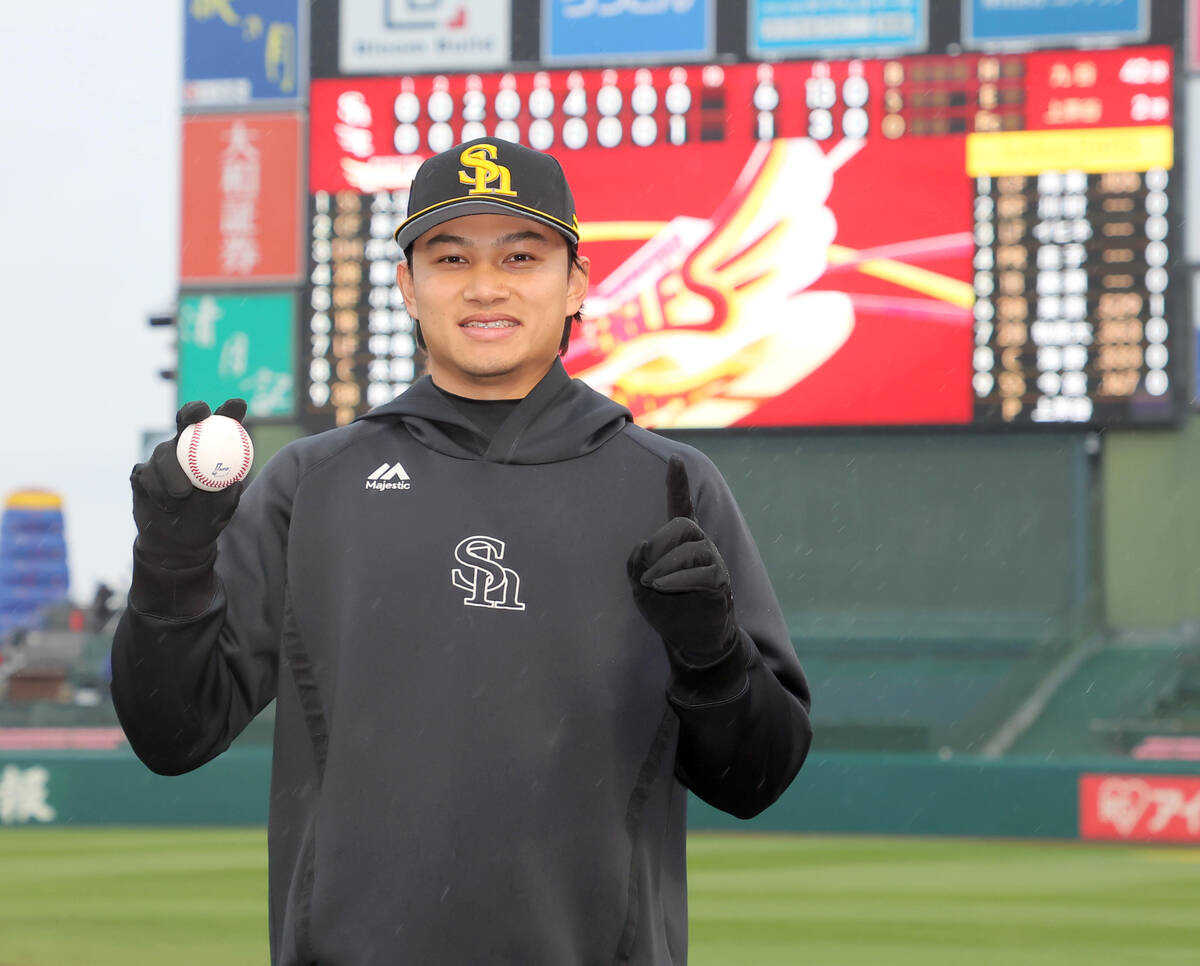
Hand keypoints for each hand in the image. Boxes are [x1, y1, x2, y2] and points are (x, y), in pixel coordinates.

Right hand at [131, 399, 246, 569]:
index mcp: (212, 452)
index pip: (221, 425)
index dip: (228, 411)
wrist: (175, 543)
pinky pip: (147, 473)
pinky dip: (158, 491)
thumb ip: (227, 498)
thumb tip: (235, 482)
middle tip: (196, 415)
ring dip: (174, 477)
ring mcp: (162, 457)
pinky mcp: (142, 471)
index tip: (237, 405)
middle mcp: (187, 447)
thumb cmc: (205, 521)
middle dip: (192, 410)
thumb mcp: (221, 513)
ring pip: (164, 452)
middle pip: (187, 418)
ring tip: (182, 498)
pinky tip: (166, 504)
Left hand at [627, 456, 737, 668]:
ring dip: (665, 565)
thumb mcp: (639, 588)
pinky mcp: (721, 583)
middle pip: (683, 525)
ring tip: (652, 584)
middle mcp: (700, 546)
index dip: (678, 483)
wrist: (690, 641)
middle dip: (660, 543)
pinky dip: (678, 578)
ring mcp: (714, 562)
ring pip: (692, 548)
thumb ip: (634, 565)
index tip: (675, 459)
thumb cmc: (667, 610)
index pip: (681, 506)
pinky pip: (703, 571)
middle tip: (645, 571)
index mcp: (680, 543)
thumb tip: (642, 544)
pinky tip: (662, 587)